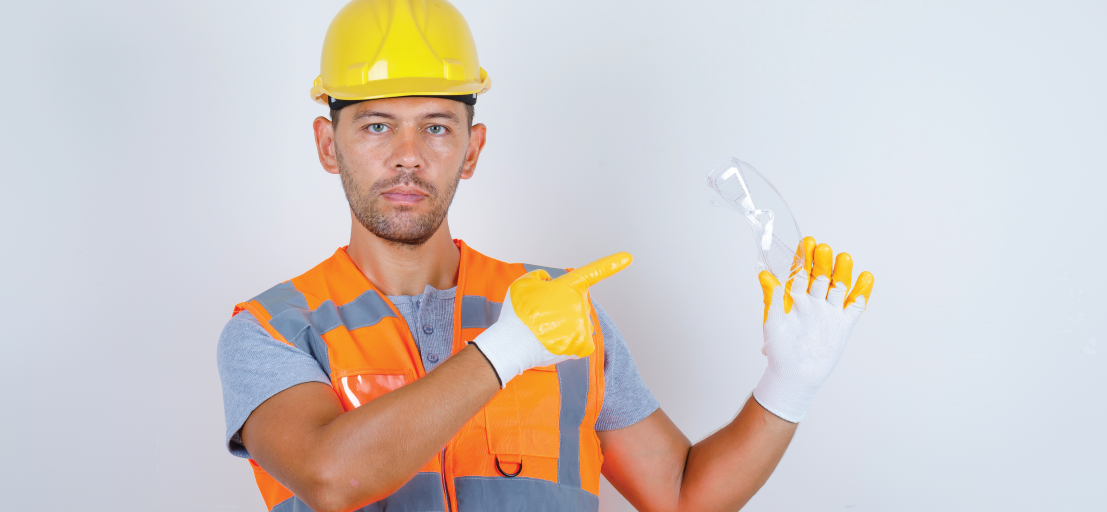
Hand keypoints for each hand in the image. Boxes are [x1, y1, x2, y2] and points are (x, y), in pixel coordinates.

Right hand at [473, 252, 632, 386]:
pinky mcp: (582, 344)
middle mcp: (579, 304)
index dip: (611, 264)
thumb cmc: (516, 314)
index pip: (592, 272)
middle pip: (576, 303)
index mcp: (567, 287)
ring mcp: (582, 325)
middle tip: (541, 316)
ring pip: (577, 322)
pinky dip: (570, 343)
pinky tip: (555, 343)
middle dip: (563, 307)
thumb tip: (551, 284)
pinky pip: (581, 341)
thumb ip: (541, 278)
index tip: (628, 257)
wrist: (512, 344)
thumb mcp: (523, 284)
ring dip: (564, 325)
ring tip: (543, 330)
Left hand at [753, 236, 873, 421]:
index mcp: (795, 298)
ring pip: (839, 287)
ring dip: (842, 273)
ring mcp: (830, 312)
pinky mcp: (844, 324)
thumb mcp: (773, 322)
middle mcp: (814, 302)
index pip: (801, 273)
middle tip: (824, 249)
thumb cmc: (780, 350)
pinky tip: (865, 277)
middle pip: (821, 276)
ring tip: (844, 258)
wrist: (795, 376)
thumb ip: (772, 298)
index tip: (808, 242)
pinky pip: (855, 306)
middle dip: (823, 262)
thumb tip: (764, 275)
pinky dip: (861, 293)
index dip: (804, 258)